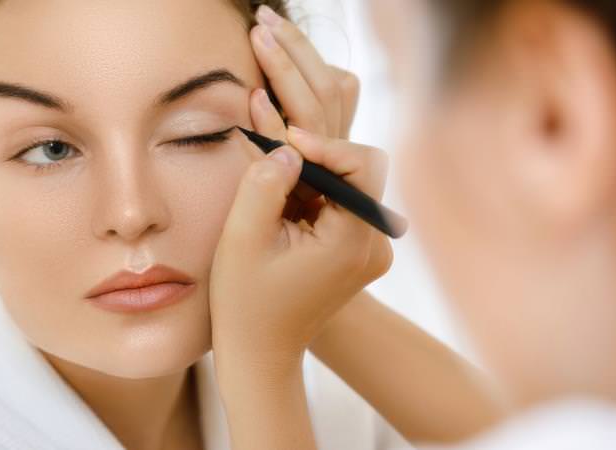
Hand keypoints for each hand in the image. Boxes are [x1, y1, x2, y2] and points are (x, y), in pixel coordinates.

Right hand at [210, 4, 393, 366]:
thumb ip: (263, 186)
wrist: (262, 352)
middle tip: (280, 86)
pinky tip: (283, 143)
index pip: (362, 165)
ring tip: (275, 103)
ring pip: (349, 171)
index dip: (323, 142)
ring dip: (313, 142)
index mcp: (353, 243)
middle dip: (317, 126)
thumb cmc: (246, 305)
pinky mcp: (351, 240)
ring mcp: (366, 242)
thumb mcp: (242, 243)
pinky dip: (313, 167)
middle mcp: (373, 240)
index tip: (282, 137)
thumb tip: (286, 140)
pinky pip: (339, 189)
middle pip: (360, 160)